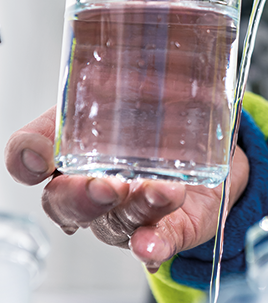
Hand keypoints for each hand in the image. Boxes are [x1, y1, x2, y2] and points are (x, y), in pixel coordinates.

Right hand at [4, 106, 248, 271]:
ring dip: (137, 208)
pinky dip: (153, 245)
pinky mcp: (171, 227)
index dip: (26, 160)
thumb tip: (107, 58)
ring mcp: (132, 212)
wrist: (205, 139)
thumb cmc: (158, 117)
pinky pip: (159, 241)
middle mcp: (97, 189)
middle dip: (82, 198)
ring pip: (119, 222)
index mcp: (79, 153)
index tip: (38, 160)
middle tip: (106, 185)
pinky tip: (149, 245)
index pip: (33, 159)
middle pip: (68, 204)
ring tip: (162, 190)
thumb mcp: (127, 92)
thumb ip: (106, 86)